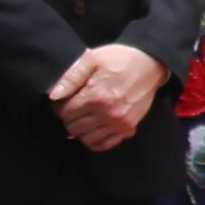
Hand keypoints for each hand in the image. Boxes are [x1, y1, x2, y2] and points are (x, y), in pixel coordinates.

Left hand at [49, 42, 169, 151]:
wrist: (150, 64)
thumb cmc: (119, 59)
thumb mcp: (92, 59)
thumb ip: (71, 77)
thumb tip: (53, 96)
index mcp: (96, 95)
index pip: (65, 113)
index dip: (60, 107)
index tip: (64, 101)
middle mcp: (107, 113)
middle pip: (74, 128)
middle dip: (69, 119)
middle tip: (73, 108)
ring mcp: (119, 123)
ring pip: (87, 139)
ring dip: (81, 130)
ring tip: (84, 117)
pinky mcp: (129, 128)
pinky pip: (105, 144)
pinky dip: (96, 140)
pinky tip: (95, 128)